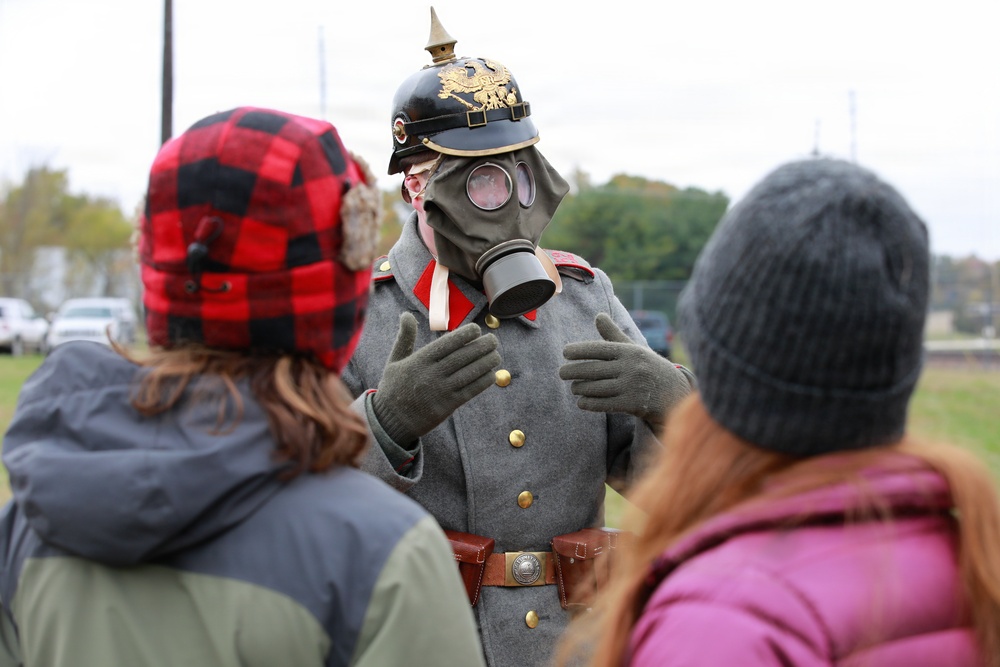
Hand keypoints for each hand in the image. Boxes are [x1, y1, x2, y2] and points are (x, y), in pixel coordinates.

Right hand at [372, 312, 500, 443]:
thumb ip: (404, 338)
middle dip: (480, 347)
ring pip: (468, 373)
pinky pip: (469, 391)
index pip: (446, 344)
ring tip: (497, 355)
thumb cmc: (393, 388)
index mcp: (419, 361)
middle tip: (494, 340)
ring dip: (486, 363)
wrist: (390, 422)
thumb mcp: (394, 361)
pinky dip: (482, 382)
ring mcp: (440, 391)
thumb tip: (406, 314)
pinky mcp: (447, 406)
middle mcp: (431, 374)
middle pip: (461, 357)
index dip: (464, 336)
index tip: (477, 330)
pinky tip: (492, 374)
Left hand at [560, 313, 693, 428]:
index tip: (565, 352)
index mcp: (629, 351)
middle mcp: (630, 367)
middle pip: (593, 369)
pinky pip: (604, 404)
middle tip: (561, 373)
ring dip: (580, 388)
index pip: (599, 349)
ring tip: (574, 387)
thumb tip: (598, 315)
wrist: (674, 393)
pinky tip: (581, 402)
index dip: (580, 350)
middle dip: (573, 371)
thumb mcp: (634, 349)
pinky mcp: (632, 404)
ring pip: (596, 388)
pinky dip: (589, 403)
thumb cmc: (648, 367)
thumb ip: (613, 335)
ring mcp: (631, 387)